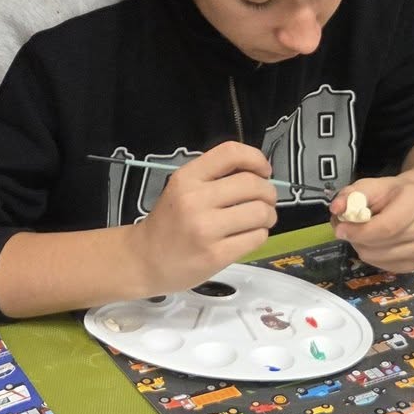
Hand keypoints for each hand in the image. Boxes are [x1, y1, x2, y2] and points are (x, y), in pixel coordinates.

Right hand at [125, 142, 278, 292]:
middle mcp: (195, 200)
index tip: (263, 171)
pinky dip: (260, 235)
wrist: (145, 260)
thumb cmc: (168, 223)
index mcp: (187, 178)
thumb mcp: (181, 188)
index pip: (231, 153)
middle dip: (269, 192)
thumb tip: (259, 172)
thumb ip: (214, 176)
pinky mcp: (216, 255)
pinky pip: (256, 238)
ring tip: (261, 220)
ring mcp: (205, 229)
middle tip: (265, 201)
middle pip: (253, 184)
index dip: (256, 158)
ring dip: (269, 215)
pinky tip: (249, 235)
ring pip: (260, 212)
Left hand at [332, 176, 413, 272]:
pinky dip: (371, 255)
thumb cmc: (392, 193)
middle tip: (347, 228)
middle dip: (357, 238)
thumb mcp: (371, 185)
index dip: (360, 231)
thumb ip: (352, 195)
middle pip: (382, 244)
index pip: (387, 226)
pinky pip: (382, 266)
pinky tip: (373, 242)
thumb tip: (337, 209)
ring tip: (361, 233)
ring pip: (378, 257)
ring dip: (361, 247)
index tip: (340, 229)